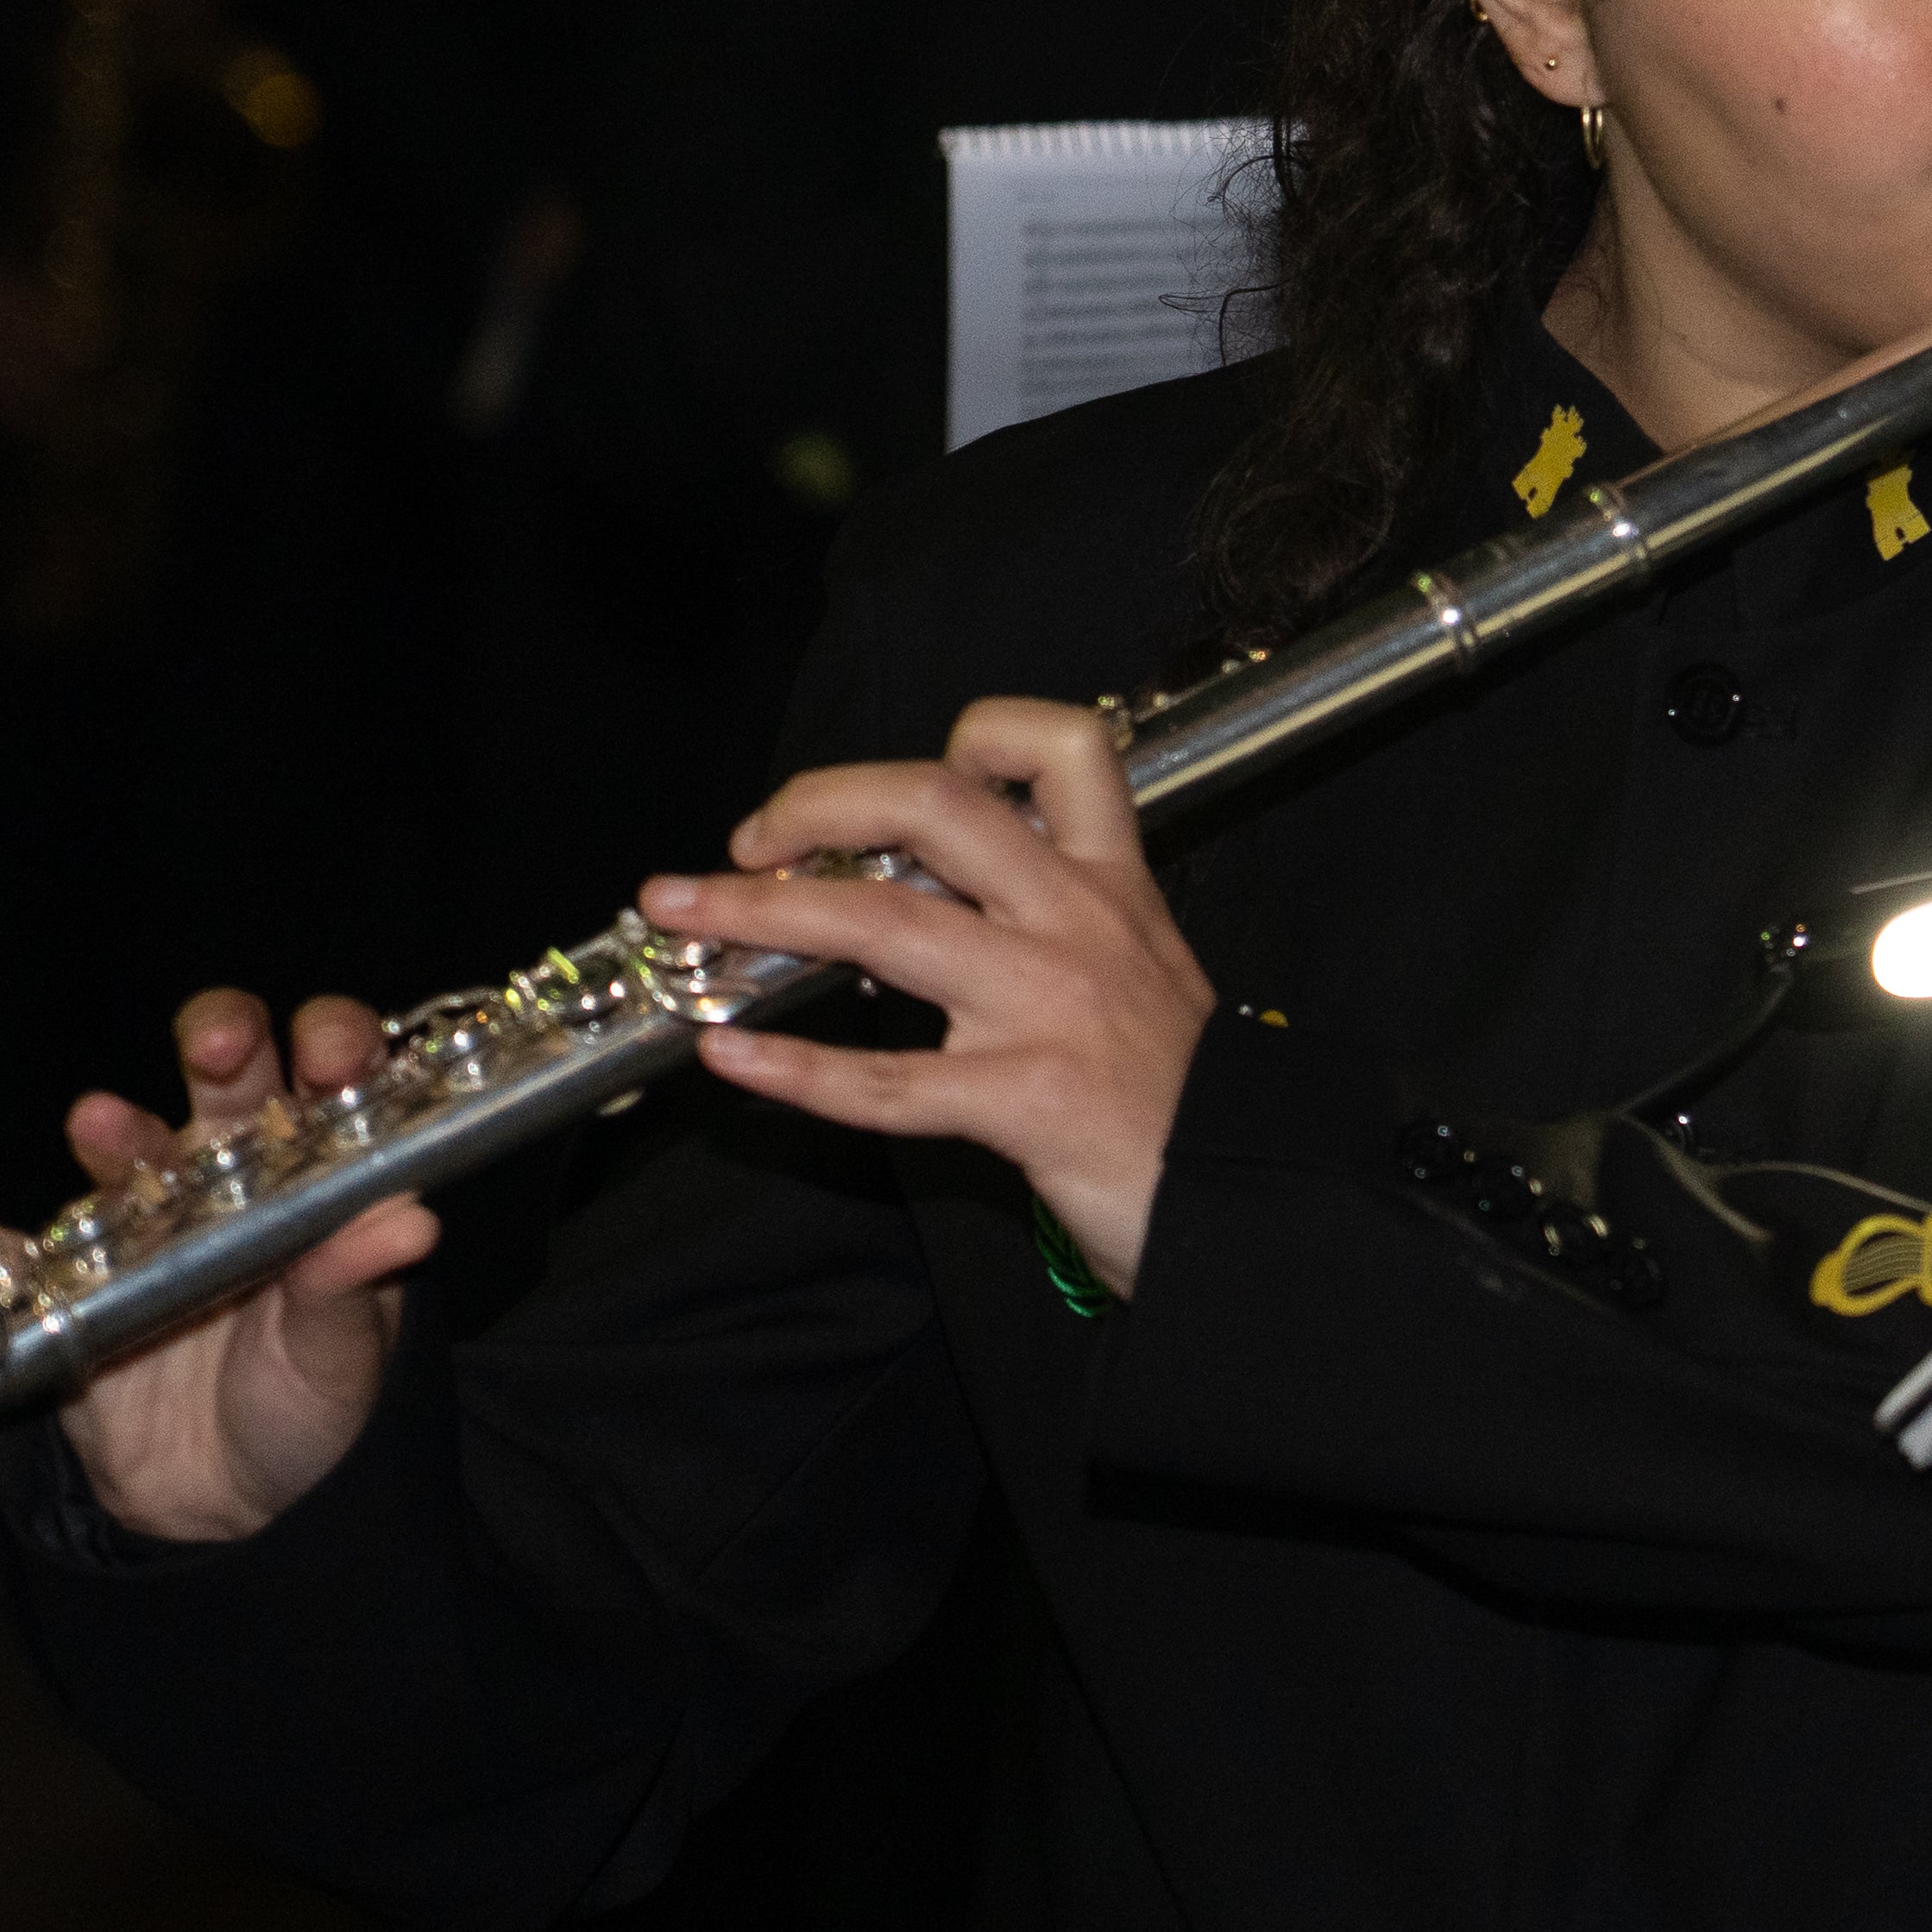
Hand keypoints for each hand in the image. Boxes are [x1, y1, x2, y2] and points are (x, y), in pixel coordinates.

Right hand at [26, 991, 436, 1543]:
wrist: (239, 1506)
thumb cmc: (316, 1402)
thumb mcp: (346, 1349)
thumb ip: (357, 1283)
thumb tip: (413, 1223)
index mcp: (318, 1171)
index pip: (331, 1077)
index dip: (335, 1045)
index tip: (332, 1051)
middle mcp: (231, 1176)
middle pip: (225, 1080)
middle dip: (222, 1042)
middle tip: (219, 1043)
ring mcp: (148, 1225)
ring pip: (127, 1153)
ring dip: (113, 1132)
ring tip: (97, 1122)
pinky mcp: (76, 1290)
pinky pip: (27, 1260)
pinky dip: (0, 1247)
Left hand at [642, 698, 1216, 1296]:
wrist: (1252, 1195)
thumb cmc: (1183, 1092)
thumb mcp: (1145, 968)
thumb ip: (1056, 922)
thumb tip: (929, 901)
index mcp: (1111, 884)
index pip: (1058, 748)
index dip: (972, 736)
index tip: (896, 787)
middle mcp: (1075, 924)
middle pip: (935, 808)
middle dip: (818, 804)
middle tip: (749, 837)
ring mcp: (1047, 1008)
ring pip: (885, 926)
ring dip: (761, 914)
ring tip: (679, 912)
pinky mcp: (1024, 1102)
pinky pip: (887, 1083)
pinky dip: (795, 1070)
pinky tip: (728, 1058)